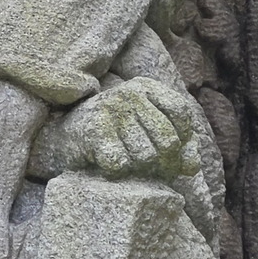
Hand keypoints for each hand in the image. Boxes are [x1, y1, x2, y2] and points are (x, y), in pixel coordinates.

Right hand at [70, 77, 199, 181]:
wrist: (65, 134)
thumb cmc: (116, 134)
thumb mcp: (149, 131)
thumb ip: (180, 146)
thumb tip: (192, 167)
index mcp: (146, 87)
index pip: (182, 113)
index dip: (184, 140)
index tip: (171, 152)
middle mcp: (130, 93)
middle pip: (168, 141)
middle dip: (164, 163)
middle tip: (151, 170)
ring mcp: (110, 109)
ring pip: (145, 156)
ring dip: (139, 170)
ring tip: (128, 165)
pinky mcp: (93, 130)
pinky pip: (121, 164)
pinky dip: (117, 172)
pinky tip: (109, 165)